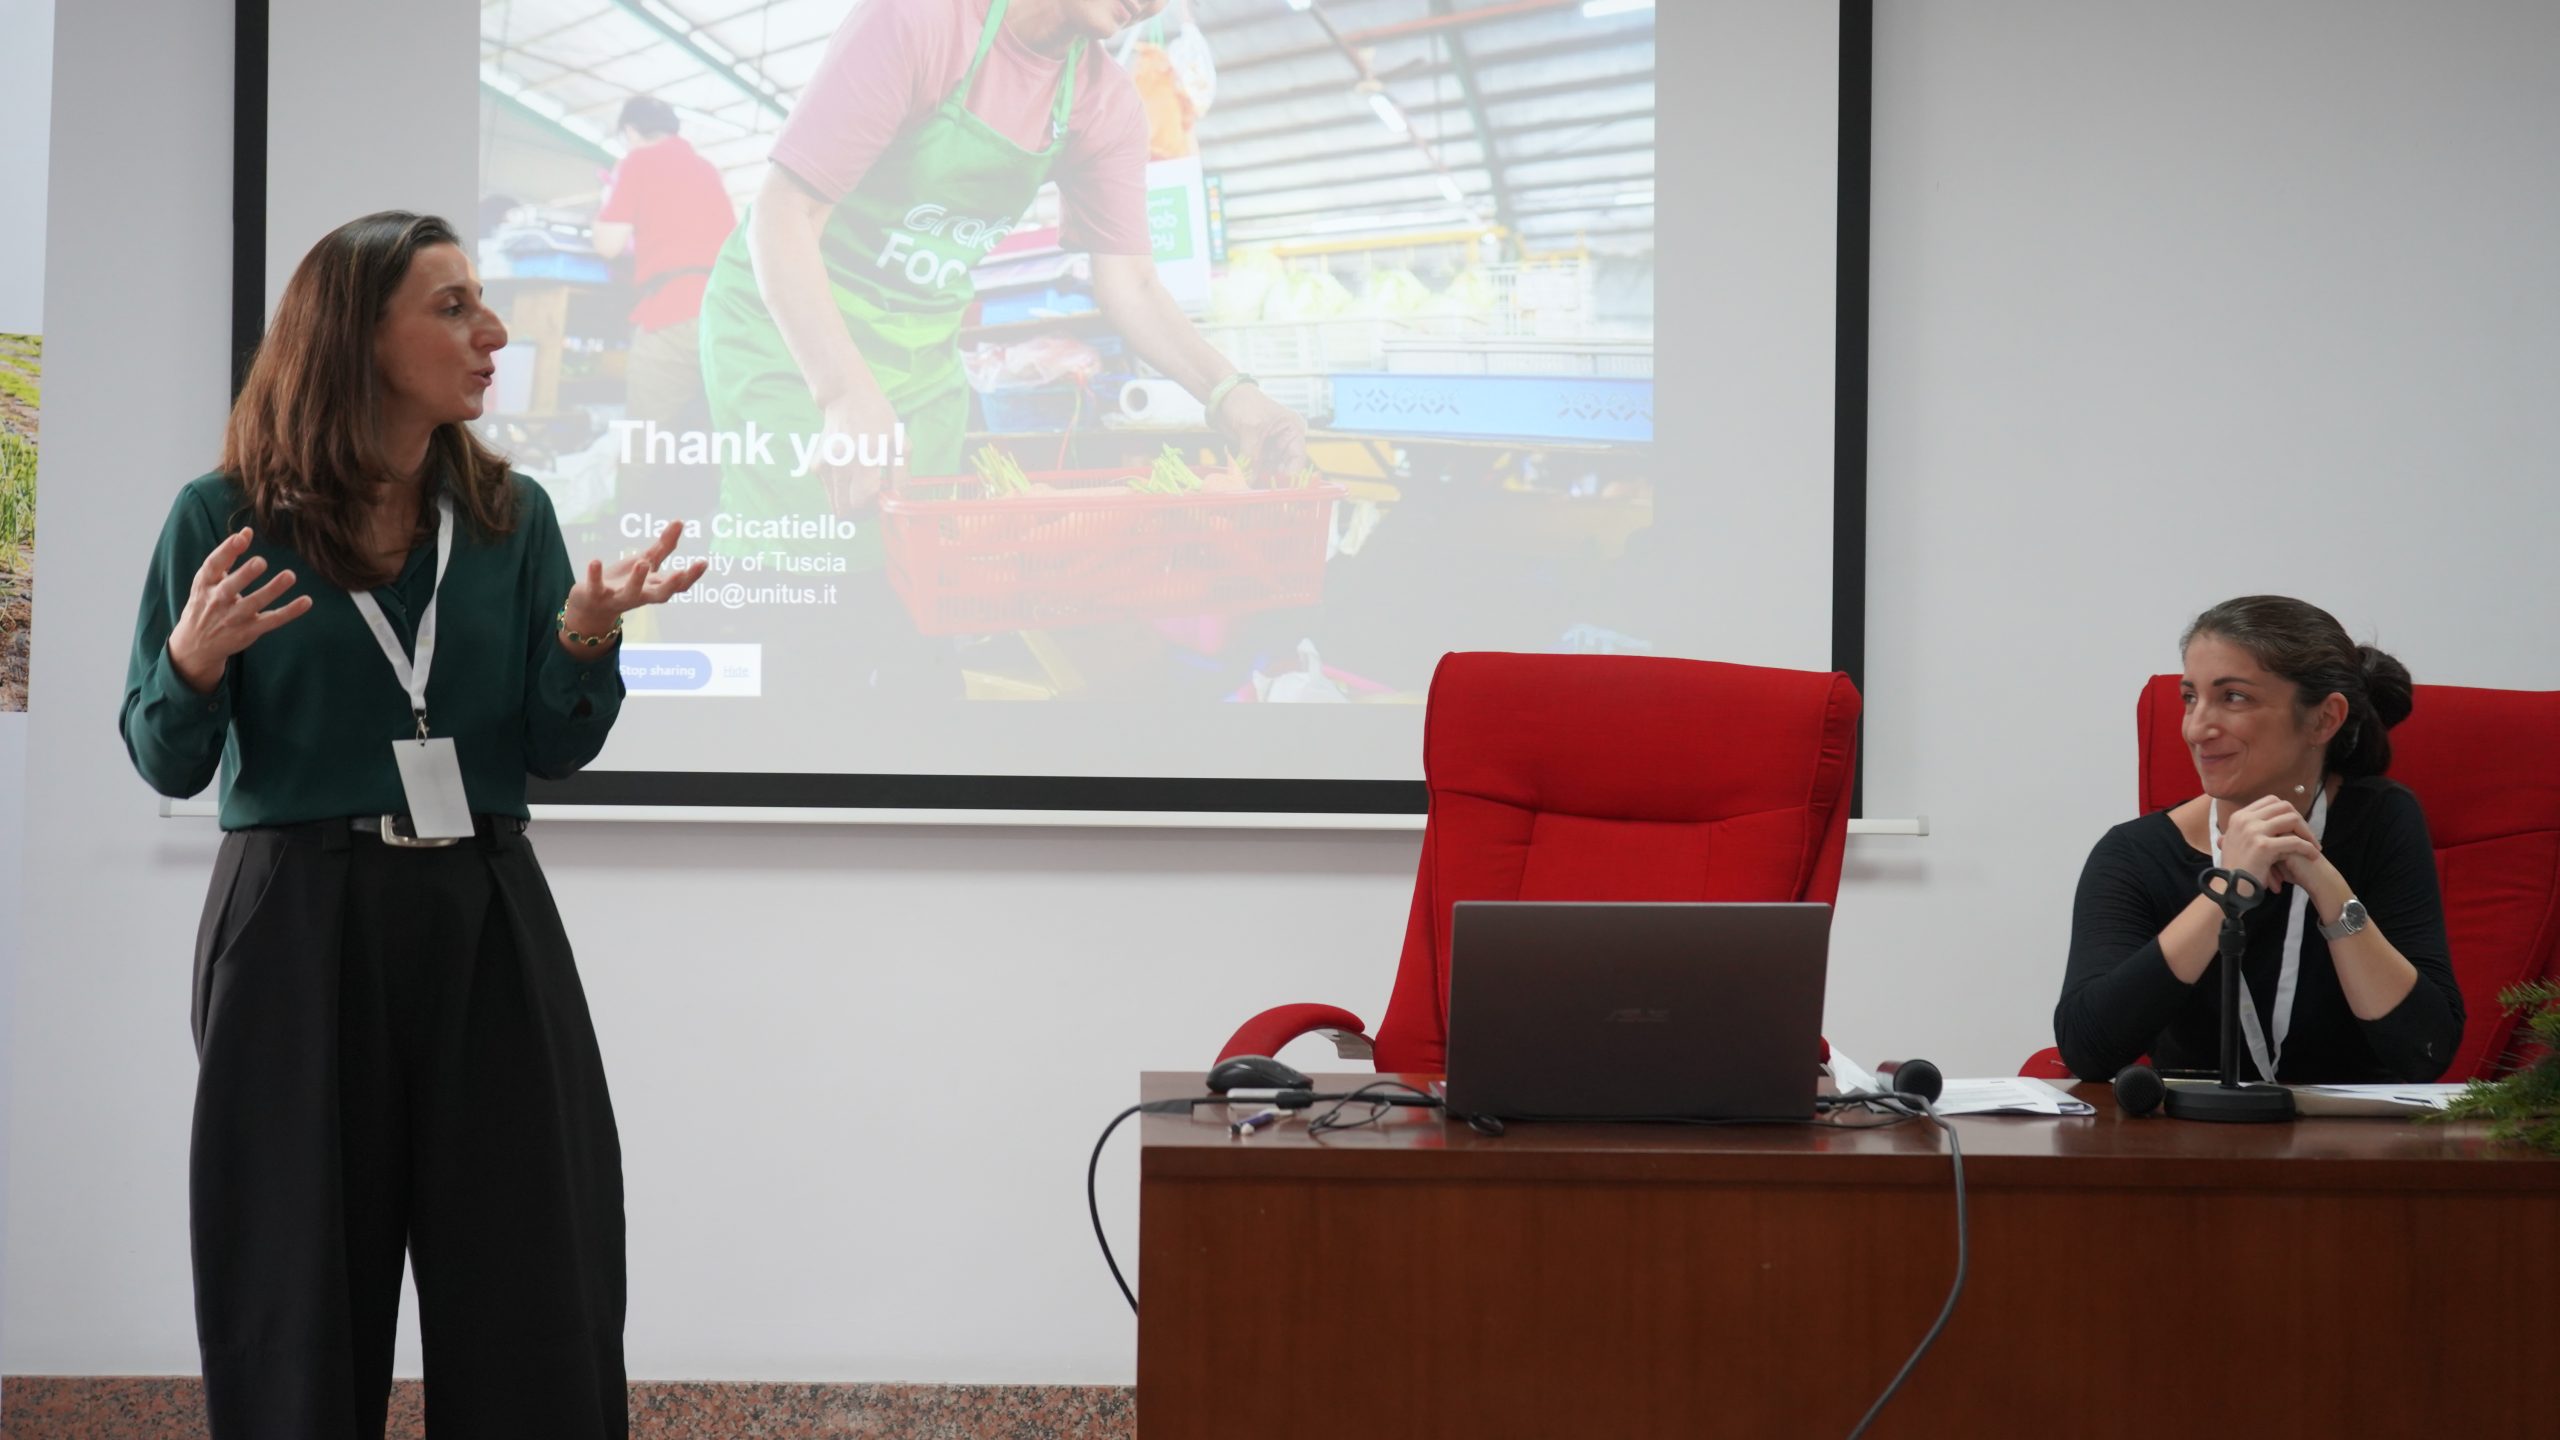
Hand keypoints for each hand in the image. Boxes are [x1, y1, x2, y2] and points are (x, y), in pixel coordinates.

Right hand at [167, 527, 312, 693]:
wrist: (195, 645)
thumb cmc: (205, 603)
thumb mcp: (208, 580)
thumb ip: (227, 556)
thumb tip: (246, 531)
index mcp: (205, 585)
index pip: (212, 566)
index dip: (226, 551)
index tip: (241, 537)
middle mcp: (217, 601)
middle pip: (230, 588)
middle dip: (245, 575)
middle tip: (261, 561)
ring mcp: (233, 618)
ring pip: (253, 604)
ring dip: (272, 590)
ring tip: (290, 575)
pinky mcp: (249, 631)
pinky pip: (272, 621)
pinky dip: (289, 612)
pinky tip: (306, 601)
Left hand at [563, 520, 707, 635]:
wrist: (593, 605)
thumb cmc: (625, 580)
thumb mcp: (646, 561)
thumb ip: (664, 545)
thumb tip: (680, 521)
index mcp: (655, 587)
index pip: (679, 585)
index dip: (692, 576)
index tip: (703, 562)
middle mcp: (641, 595)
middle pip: (660, 595)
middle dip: (671, 584)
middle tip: (680, 572)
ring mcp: (619, 597)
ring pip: (631, 593)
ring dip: (637, 579)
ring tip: (641, 562)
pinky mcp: (596, 595)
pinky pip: (596, 587)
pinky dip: (595, 575)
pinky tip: (595, 561)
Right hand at [815, 391, 902, 515]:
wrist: (847, 398)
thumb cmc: (880, 421)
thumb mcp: (900, 445)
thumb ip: (901, 478)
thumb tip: (898, 504)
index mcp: (864, 457)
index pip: (863, 502)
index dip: (874, 509)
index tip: (882, 501)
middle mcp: (840, 464)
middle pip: (846, 511)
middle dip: (862, 513)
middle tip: (874, 501)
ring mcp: (824, 466)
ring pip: (836, 506)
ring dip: (851, 504)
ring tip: (863, 486)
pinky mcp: (816, 467)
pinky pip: (830, 493)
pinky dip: (842, 492)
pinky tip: (851, 473)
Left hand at [1213, 383, 1308, 484]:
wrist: (1222, 395)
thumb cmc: (1243, 401)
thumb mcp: (1250, 429)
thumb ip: (1251, 455)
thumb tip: (1249, 480)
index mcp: (1292, 430)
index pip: (1298, 459)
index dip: (1290, 475)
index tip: (1277, 487)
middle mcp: (1284, 441)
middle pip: (1284, 469)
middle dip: (1272, 480)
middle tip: (1261, 490)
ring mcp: (1269, 447)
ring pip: (1268, 471)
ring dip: (1259, 479)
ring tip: (1249, 486)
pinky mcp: (1255, 451)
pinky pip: (1255, 468)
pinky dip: (1250, 474)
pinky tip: (1243, 480)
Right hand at [2218, 795, 2322, 891]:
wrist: (2228, 888)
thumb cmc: (2237, 868)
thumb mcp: (2238, 841)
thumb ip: (2252, 828)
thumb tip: (2273, 820)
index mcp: (2239, 816)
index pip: (2271, 801)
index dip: (2288, 811)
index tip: (2296, 826)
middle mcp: (2245, 819)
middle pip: (2284, 807)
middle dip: (2300, 820)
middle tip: (2309, 836)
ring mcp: (2253, 831)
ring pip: (2291, 820)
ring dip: (2307, 832)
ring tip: (2314, 846)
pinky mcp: (2263, 846)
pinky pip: (2294, 842)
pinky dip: (2307, 847)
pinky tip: (2312, 855)